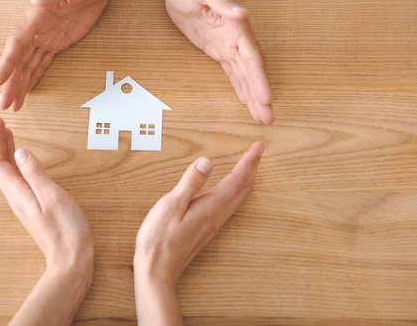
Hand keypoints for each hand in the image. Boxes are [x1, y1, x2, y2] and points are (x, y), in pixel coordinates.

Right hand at [0, 0, 112, 111]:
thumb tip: (37, 0)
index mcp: (36, 15)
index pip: (18, 42)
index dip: (7, 62)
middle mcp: (36, 28)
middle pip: (19, 59)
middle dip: (11, 82)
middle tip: (3, 104)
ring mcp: (46, 37)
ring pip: (28, 65)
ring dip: (20, 85)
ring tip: (12, 105)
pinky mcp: (57, 42)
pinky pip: (42, 62)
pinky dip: (33, 77)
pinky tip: (26, 90)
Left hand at [0, 117, 92, 275]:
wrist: (71, 259)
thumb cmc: (66, 229)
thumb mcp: (52, 196)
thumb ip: (35, 173)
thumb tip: (21, 152)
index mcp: (19, 193)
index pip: (0, 163)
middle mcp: (18, 198)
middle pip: (1, 167)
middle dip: (0, 144)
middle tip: (1, 125)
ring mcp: (25, 205)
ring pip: (9, 174)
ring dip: (8, 154)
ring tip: (10, 138)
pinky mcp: (34, 209)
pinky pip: (19, 182)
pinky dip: (18, 166)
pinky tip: (25, 163)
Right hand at [133, 142, 264, 324]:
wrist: (157, 271)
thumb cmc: (159, 239)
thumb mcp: (171, 205)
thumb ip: (190, 182)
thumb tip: (207, 161)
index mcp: (211, 207)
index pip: (237, 179)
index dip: (249, 161)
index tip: (259, 146)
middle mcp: (217, 216)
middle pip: (243, 189)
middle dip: (253, 168)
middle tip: (258, 151)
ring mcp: (214, 224)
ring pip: (239, 198)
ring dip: (247, 180)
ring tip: (250, 167)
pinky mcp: (207, 229)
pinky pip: (230, 206)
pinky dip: (237, 192)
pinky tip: (231, 191)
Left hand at [165, 0, 273, 124]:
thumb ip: (222, 2)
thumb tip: (242, 13)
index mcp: (236, 26)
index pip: (251, 57)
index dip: (259, 78)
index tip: (266, 97)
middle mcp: (237, 39)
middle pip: (252, 71)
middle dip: (260, 95)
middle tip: (268, 118)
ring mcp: (228, 46)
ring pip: (244, 76)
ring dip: (253, 96)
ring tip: (263, 117)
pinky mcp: (218, 51)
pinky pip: (233, 73)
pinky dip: (241, 88)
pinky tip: (247, 102)